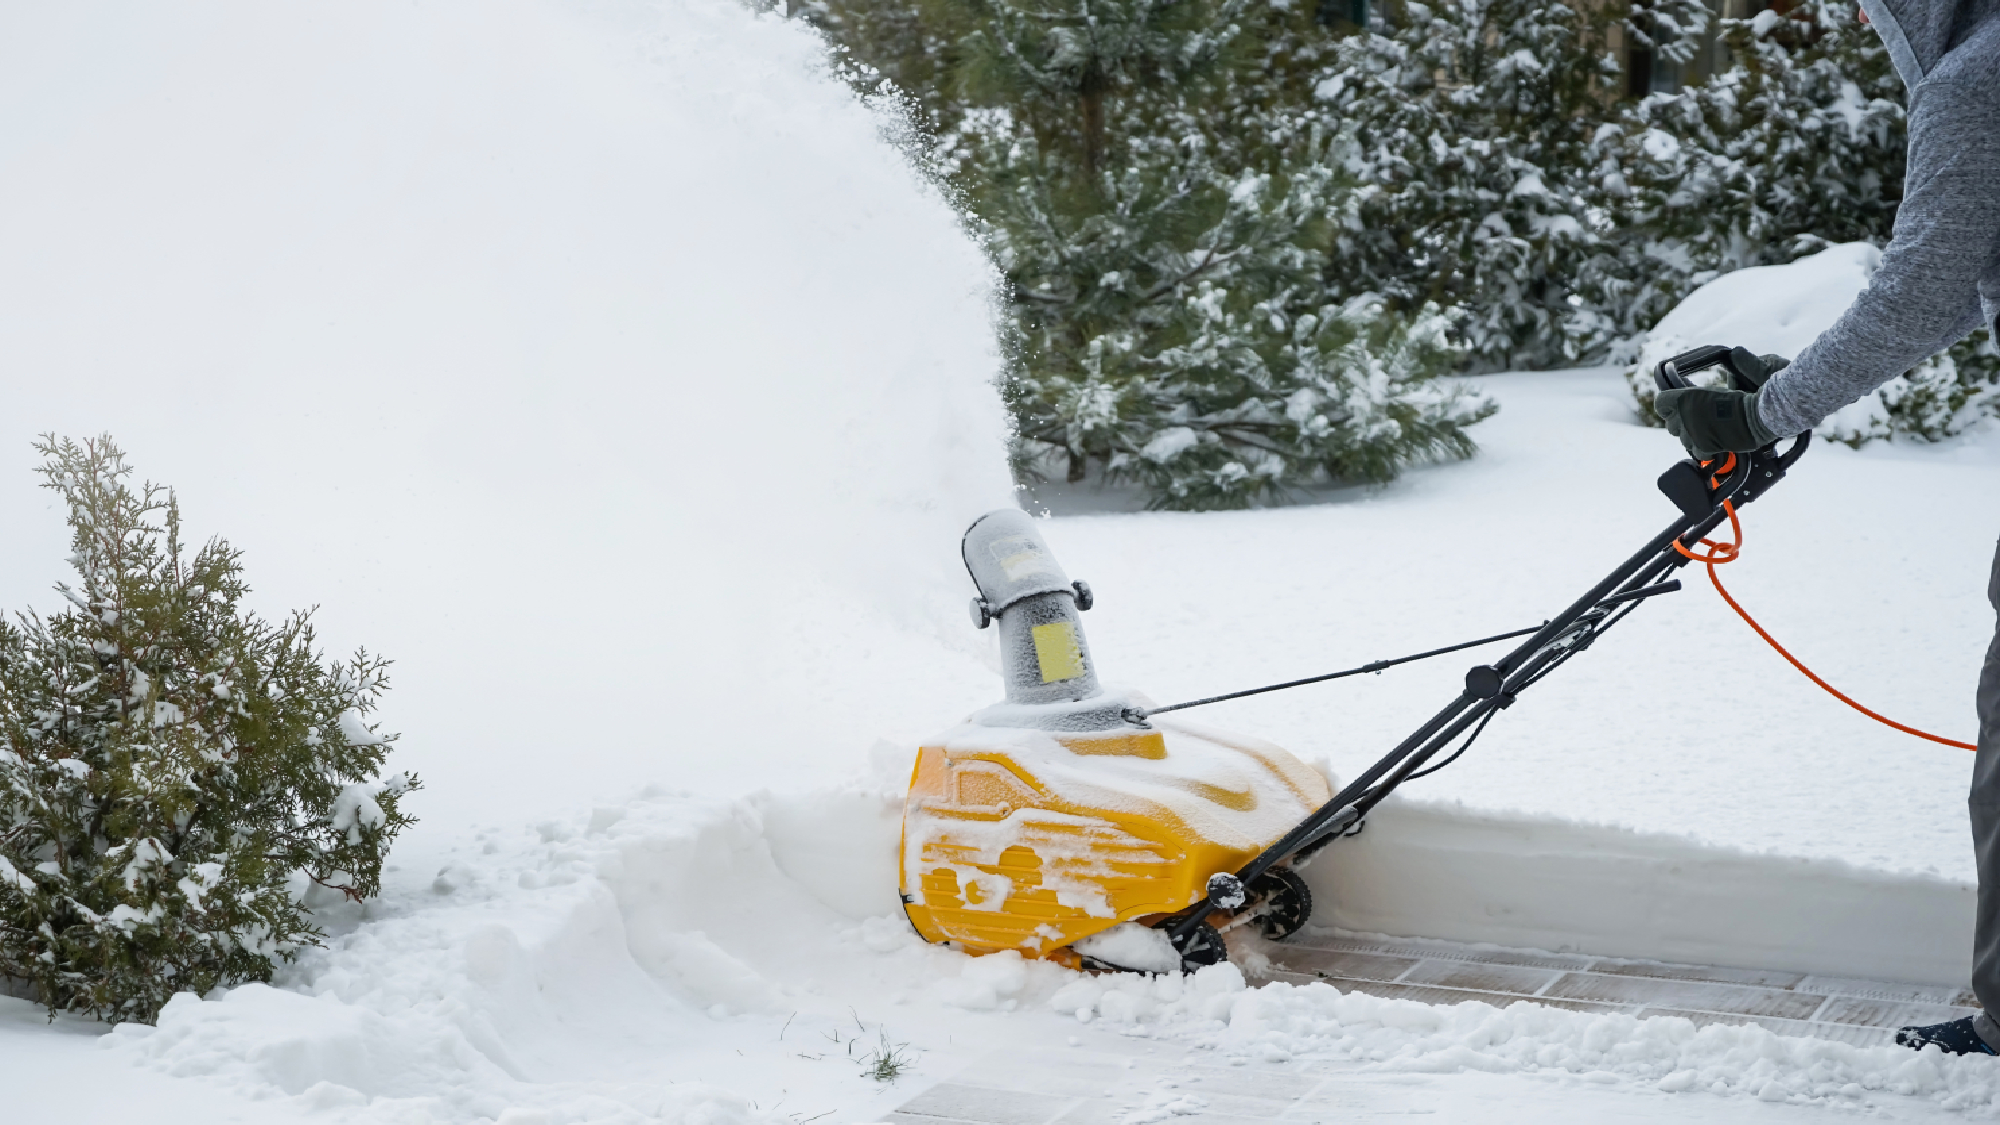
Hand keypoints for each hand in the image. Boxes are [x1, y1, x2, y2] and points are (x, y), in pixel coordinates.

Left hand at [1654, 386, 1777, 458]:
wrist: (1755, 415)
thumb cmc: (1738, 400)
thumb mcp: (1711, 392)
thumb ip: (1693, 399)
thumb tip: (1686, 404)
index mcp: (1683, 398)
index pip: (1660, 404)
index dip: (1667, 408)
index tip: (1675, 409)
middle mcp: (1683, 415)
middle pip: (1670, 425)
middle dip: (1681, 424)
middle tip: (1697, 422)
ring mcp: (1691, 433)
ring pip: (1682, 439)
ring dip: (1693, 437)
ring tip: (1710, 431)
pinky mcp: (1701, 447)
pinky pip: (1696, 452)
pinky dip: (1704, 449)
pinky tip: (1716, 442)